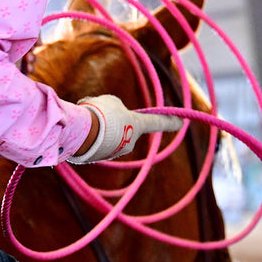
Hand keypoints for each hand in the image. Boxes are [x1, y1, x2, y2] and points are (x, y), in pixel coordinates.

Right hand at [66, 94, 182, 163]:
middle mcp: (129, 142)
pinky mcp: (96, 158)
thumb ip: (115, 108)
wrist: (83, 132)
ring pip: (104, 135)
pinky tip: (79, 131)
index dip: (169, 121)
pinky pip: (93, 143)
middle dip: (108, 120)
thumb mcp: (110, 102)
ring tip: (85, 120)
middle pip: (120, 127)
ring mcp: (112, 152)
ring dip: (95, 127)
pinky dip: (87, 136)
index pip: (157, 122)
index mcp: (137, 125)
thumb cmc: (101, 112)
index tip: (182, 122)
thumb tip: (107, 117)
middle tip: (96, 111)